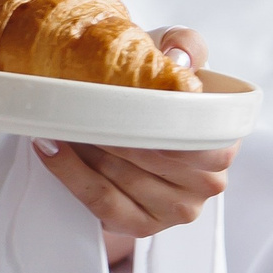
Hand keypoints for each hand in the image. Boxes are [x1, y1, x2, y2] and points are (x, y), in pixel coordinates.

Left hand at [33, 28, 234, 263]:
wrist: (132, 132)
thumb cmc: (158, 93)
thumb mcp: (173, 59)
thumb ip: (185, 46)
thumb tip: (177, 57)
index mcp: (224, 143)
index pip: (191, 135)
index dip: (151, 113)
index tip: (114, 91)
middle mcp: (210, 183)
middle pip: (150, 153)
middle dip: (109, 125)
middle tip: (74, 100)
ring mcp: (178, 210)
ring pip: (121, 176)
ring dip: (84, 145)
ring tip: (58, 118)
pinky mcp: (143, 227)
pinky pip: (102, 201)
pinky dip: (69, 173)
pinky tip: (49, 147)